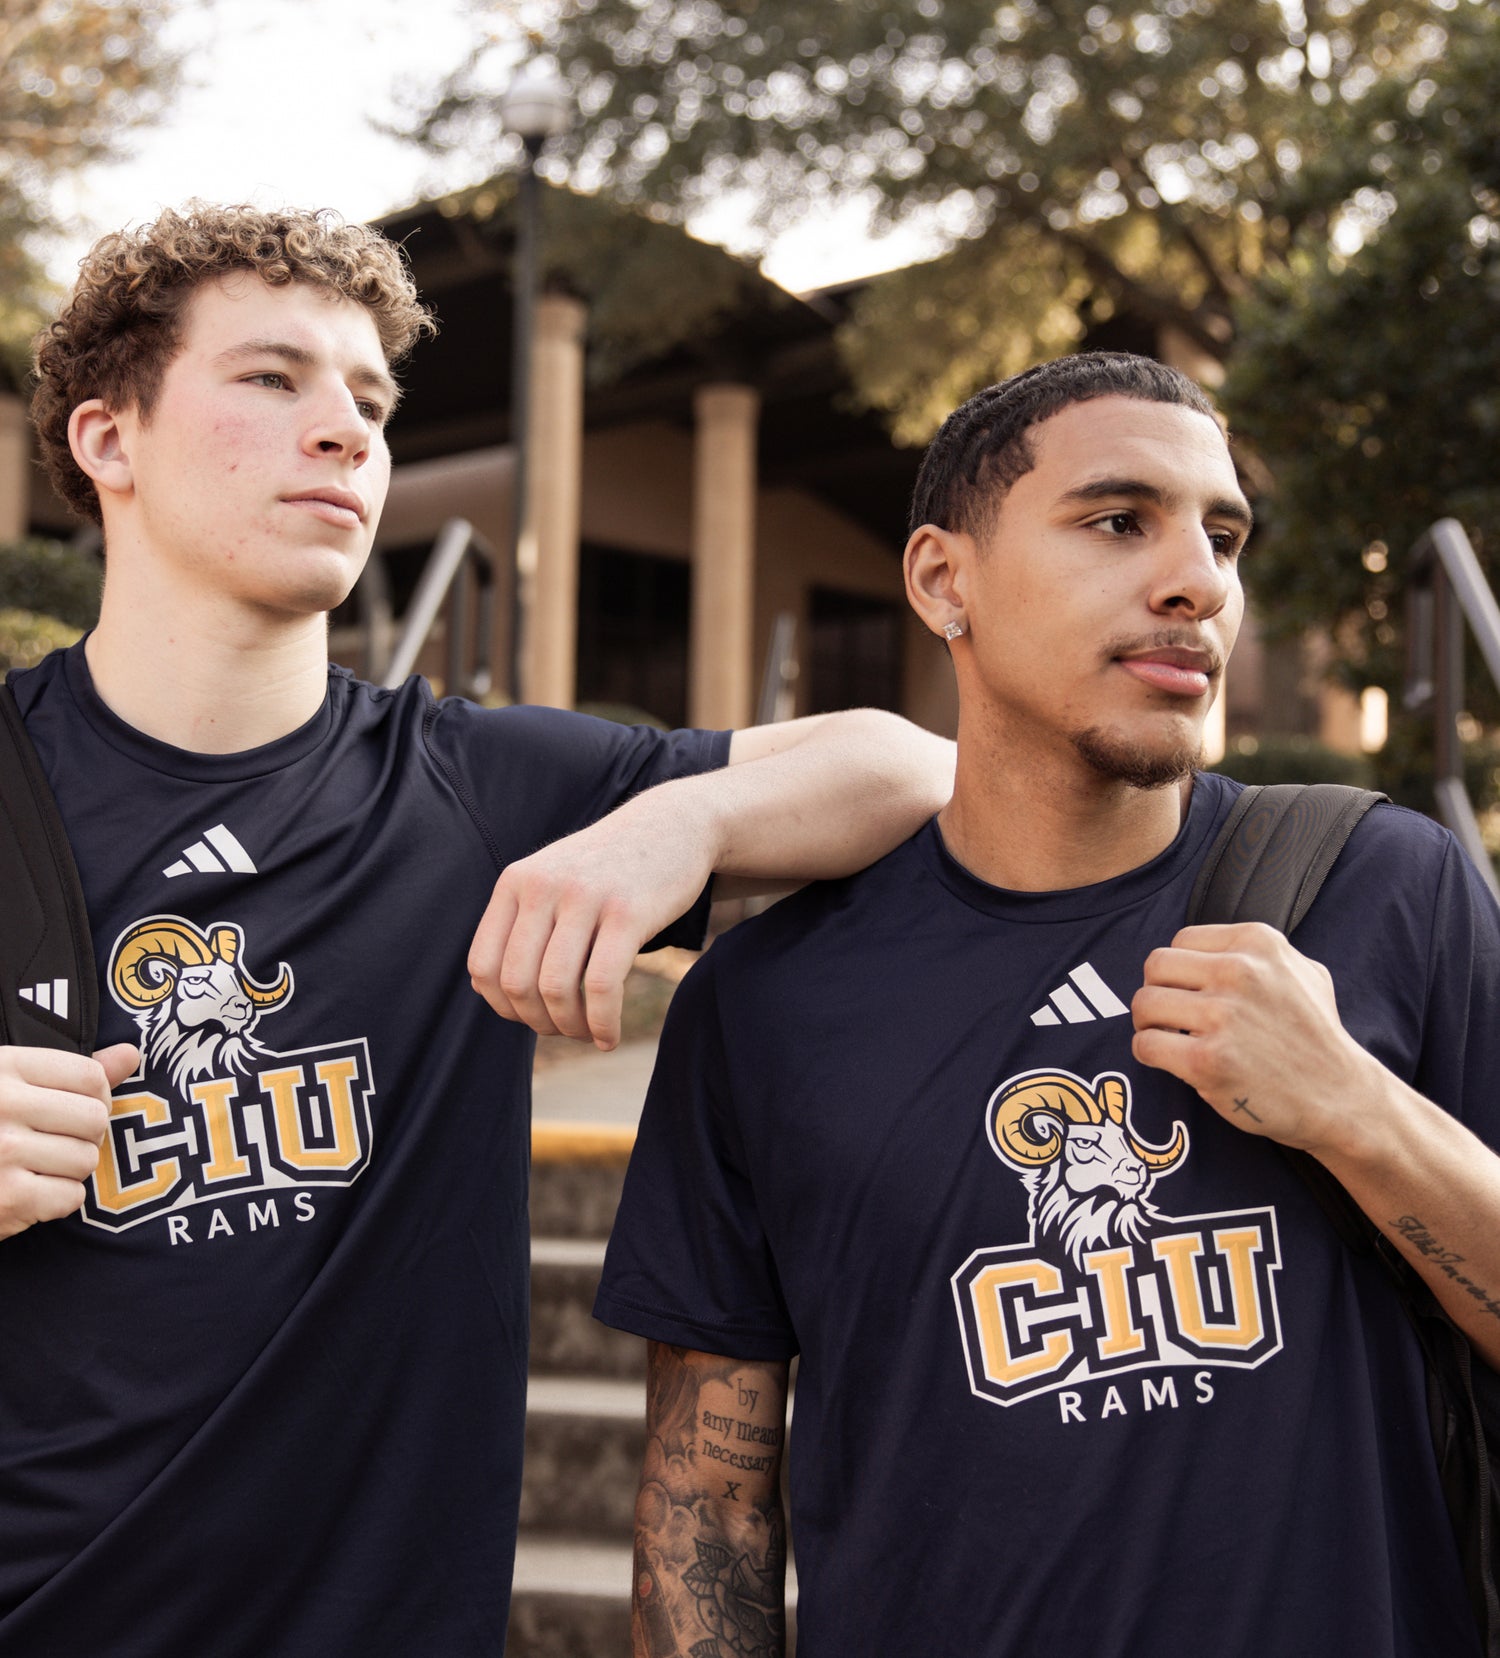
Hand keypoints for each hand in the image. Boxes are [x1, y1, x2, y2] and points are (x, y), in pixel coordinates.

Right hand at [0, 1042, 138, 1239]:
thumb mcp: (7, 1083)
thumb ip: (70, 1071)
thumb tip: (131, 1055)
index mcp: (3, 1068)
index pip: (91, 1077)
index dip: (96, 1096)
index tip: (74, 1108)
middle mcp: (4, 1106)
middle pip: (95, 1120)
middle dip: (84, 1135)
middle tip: (53, 1142)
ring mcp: (4, 1154)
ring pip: (86, 1161)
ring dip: (68, 1169)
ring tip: (34, 1166)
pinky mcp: (8, 1200)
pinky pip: (70, 1198)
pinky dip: (55, 1200)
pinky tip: (26, 1190)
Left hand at [468, 787, 716, 1049]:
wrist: (673, 825)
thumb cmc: (610, 869)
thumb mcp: (554, 880)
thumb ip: (526, 926)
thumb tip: (506, 1001)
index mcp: (516, 882)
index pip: (483, 966)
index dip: (503, 1008)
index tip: (533, 1018)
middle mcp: (543, 886)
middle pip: (518, 983)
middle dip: (540, 1023)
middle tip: (567, 1030)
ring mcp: (585, 897)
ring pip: (556, 988)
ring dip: (572, 1027)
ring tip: (591, 1034)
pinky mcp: (628, 912)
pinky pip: (602, 985)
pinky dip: (603, 1023)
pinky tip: (611, 1036)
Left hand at [1131, 922, 1377, 1158]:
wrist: (1341, 1098)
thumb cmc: (1317, 1037)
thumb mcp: (1304, 973)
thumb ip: (1257, 954)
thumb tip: (1206, 949)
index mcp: (1258, 943)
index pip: (1182, 941)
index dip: (1179, 970)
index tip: (1189, 992)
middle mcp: (1239, 972)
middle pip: (1156, 966)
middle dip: (1157, 991)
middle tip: (1169, 1015)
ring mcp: (1222, 1017)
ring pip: (1144, 1004)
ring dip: (1149, 1024)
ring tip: (1168, 1037)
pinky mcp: (1206, 1060)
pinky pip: (1146, 1044)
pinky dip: (1148, 1053)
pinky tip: (1169, 1060)